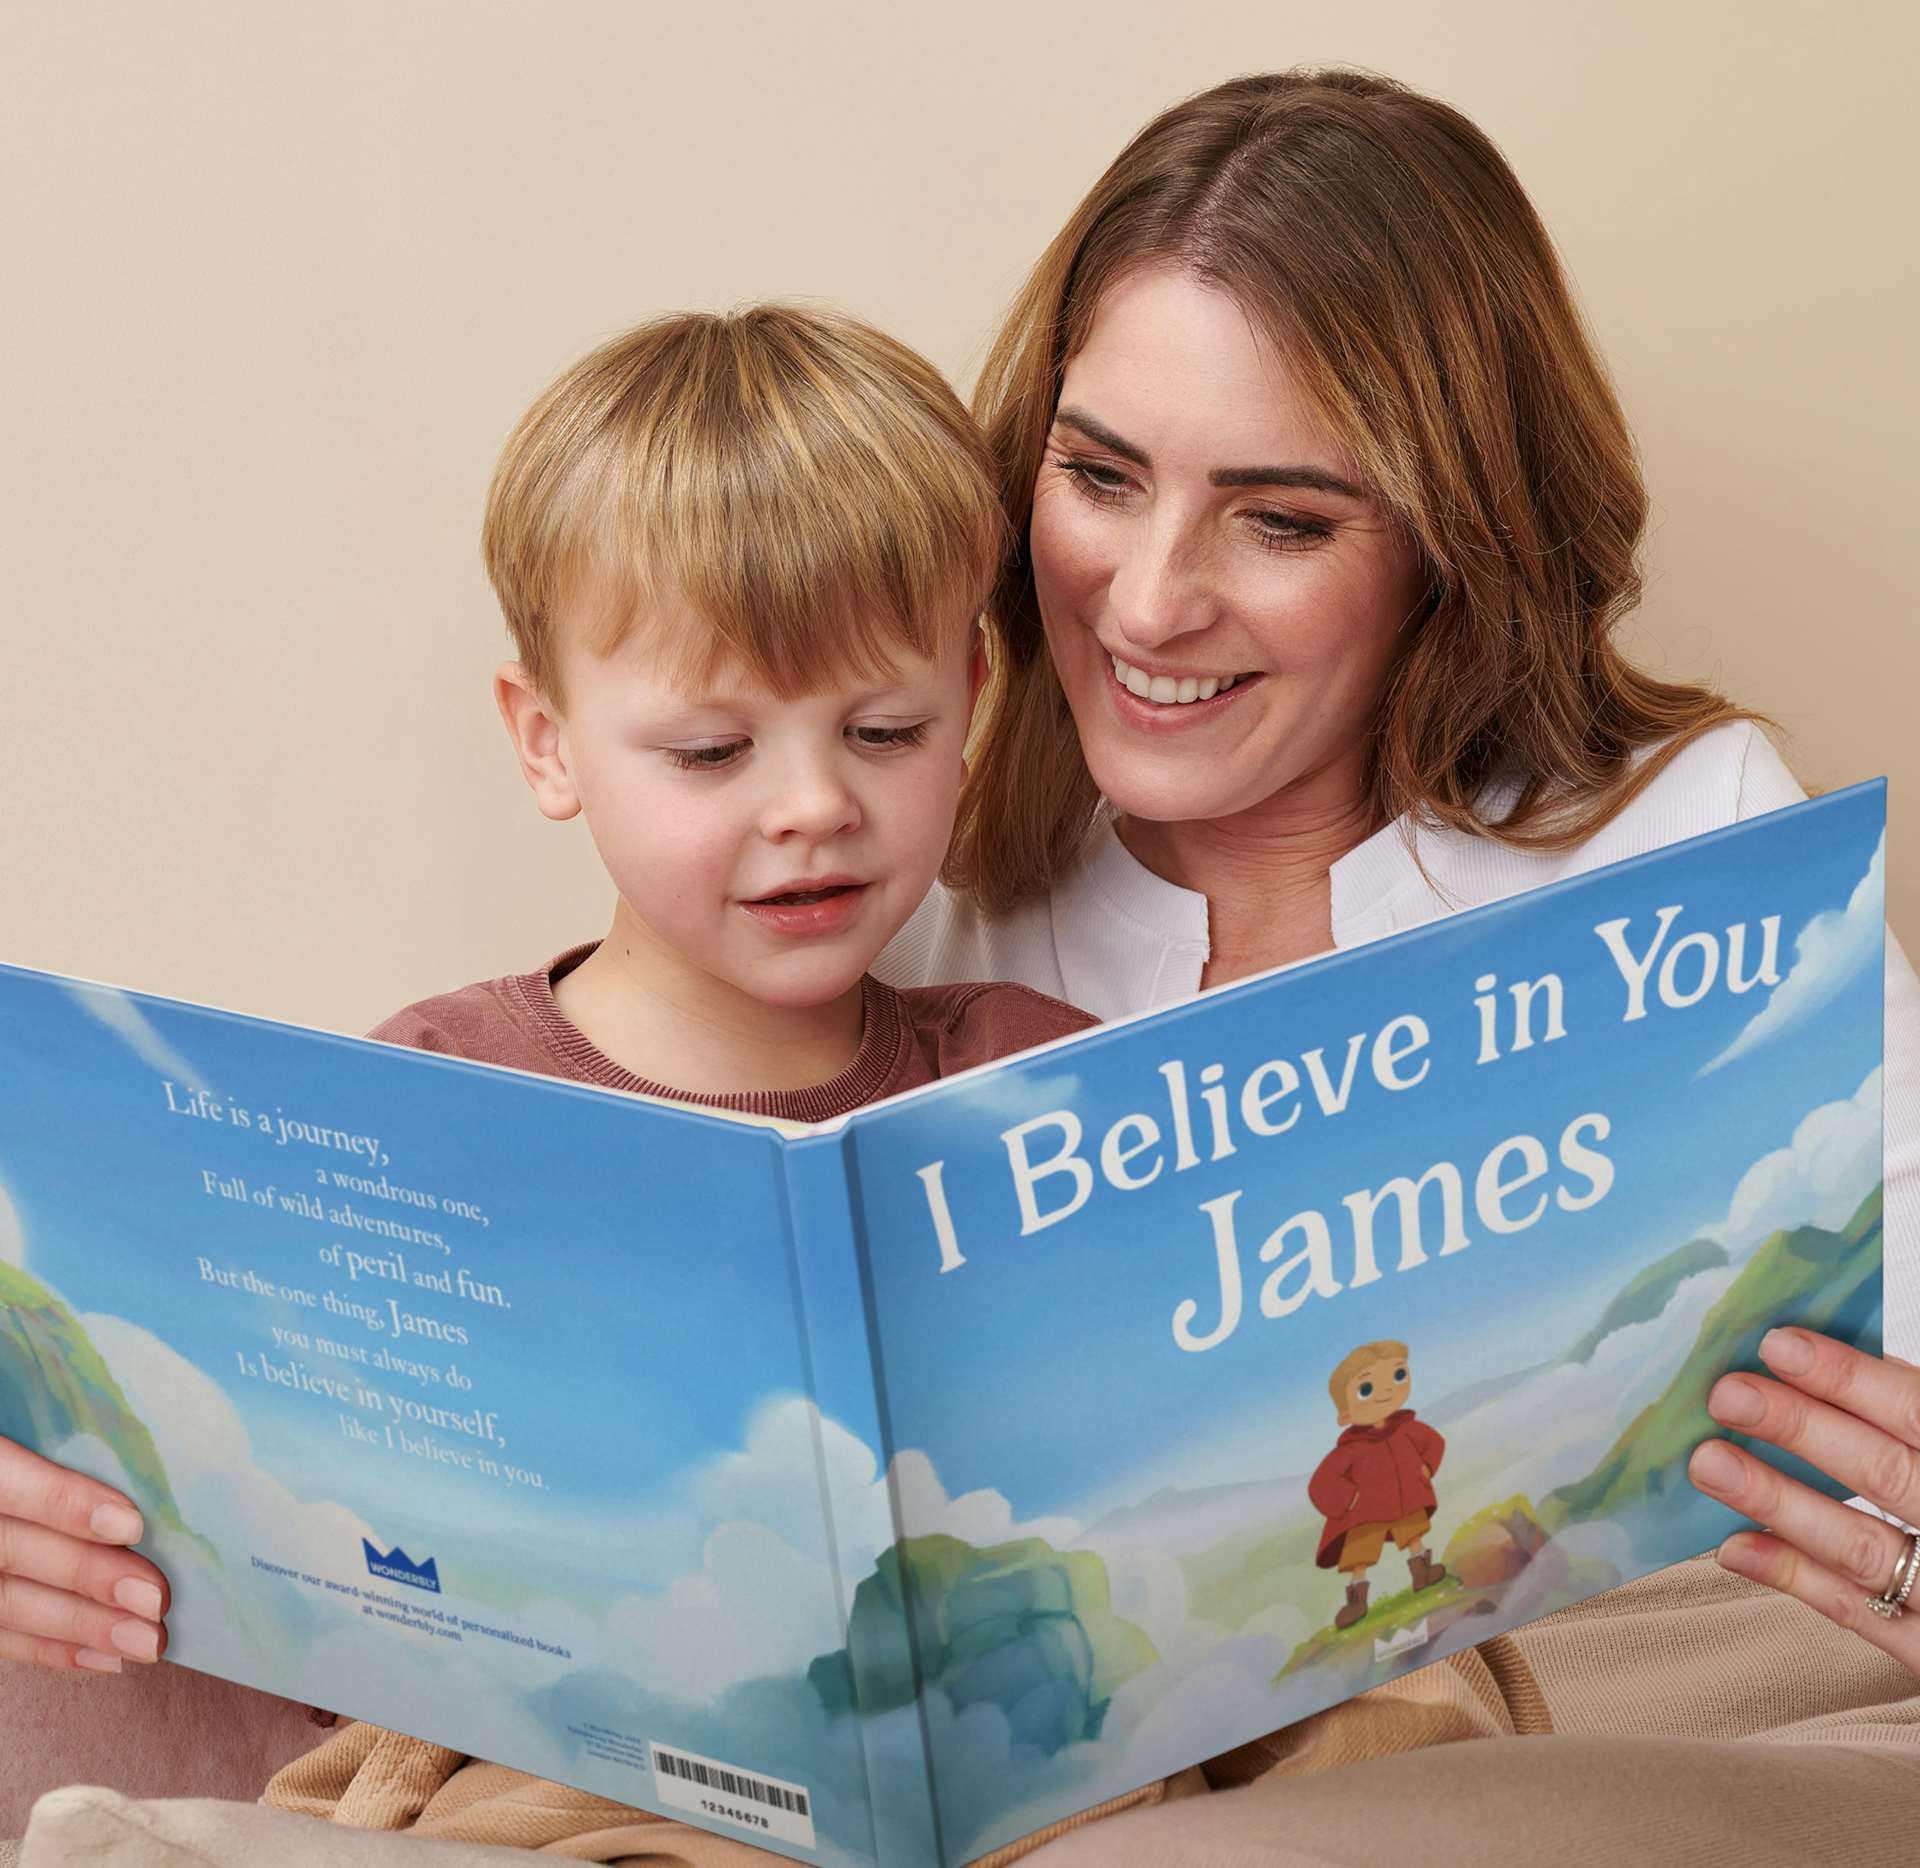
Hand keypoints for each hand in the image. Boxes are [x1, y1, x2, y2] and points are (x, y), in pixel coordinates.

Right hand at [0, 1435, 169, 1672]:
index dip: (65, 1504)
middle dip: (87, 1577)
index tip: (131, 1524)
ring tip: (145, 1642)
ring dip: (79, 1627)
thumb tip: (141, 1431)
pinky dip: (50, 1650)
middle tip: (157, 1599)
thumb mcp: (11, 1407)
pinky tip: (106, 1659)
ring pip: (5, 1603)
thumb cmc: (9, 1414)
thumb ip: (57, 1428)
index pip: (7, 1483)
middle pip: (11, 1552)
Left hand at [1687, 1328, 1919, 1673]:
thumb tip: (1844, 1361)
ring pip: (1867, 1549)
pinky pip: (1863, 1616)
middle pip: (1890, 1474)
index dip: (1851, 1379)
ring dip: (1782, 1503)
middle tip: (1727, 1394)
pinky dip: (1797, 1580)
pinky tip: (1735, 1547)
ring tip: (1710, 1464)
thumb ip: (1916, 1417)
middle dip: (1804, 1430)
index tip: (1778, 1345)